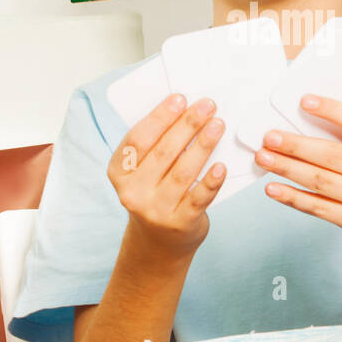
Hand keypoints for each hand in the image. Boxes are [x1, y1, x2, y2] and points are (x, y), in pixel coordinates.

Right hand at [106, 93, 226, 257]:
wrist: (159, 242)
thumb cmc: (155, 193)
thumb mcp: (143, 172)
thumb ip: (156, 146)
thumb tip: (186, 111)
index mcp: (119, 172)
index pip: (138, 139)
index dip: (159, 117)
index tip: (180, 98)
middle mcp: (133, 193)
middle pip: (163, 152)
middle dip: (187, 125)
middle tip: (207, 106)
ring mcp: (156, 210)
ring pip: (182, 172)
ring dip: (202, 145)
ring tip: (218, 125)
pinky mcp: (180, 223)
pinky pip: (198, 198)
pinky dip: (210, 181)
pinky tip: (221, 166)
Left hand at [254, 94, 341, 265]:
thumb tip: (311, 126)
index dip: (331, 110)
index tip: (304, 101)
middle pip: (332, 154)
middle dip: (295, 144)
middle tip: (269, 137)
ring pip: (320, 180)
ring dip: (287, 168)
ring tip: (264, 158)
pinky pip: (319, 207)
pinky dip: (293, 197)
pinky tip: (274, 189)